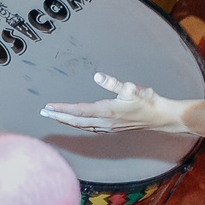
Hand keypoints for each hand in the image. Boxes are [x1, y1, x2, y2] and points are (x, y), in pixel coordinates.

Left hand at [40, 72, 189, 133]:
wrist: (160, 117)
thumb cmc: (148, 101)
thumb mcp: (132, 88)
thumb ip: (114, 83)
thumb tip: (97, 76)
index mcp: (107, 111)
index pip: (79, 111)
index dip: (62, 110)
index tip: (48, 107)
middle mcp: (105, 122)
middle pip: (76, 121)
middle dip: (59, 117)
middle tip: (43, 113)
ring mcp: (108, 127)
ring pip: (82, 126)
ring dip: (67, 121)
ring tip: (54, 116)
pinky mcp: (112, 128)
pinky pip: (89, 128)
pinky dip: (78, 125)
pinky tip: (75, 122)